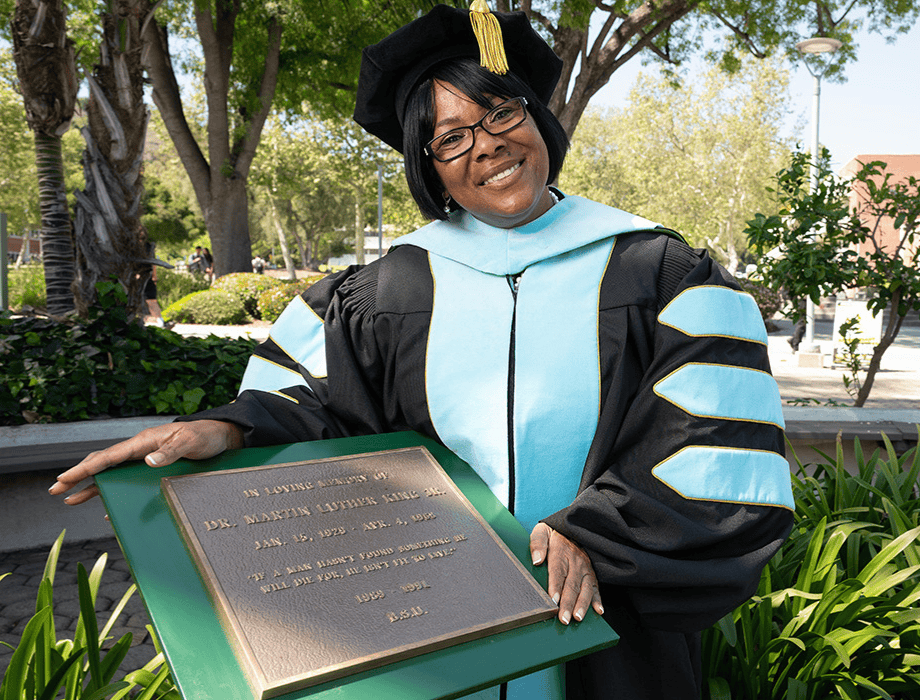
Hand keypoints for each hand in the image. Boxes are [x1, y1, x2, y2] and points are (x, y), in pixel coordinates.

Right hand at [48, 420, 243, 504]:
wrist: (222, 435)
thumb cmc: (206, 435)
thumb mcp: (190, 442)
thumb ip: (170, 451)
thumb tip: (147, 460)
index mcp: (145, 441)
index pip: (109, 455)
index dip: (86, 467)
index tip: (65, 478)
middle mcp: (141, 449)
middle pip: (103, 463)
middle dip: (78, 476)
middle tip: (56, 490)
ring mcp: (145, 459)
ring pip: (111, 473)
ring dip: (91, 486)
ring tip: (69, 499)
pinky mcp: (153, 467)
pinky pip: (127, 480)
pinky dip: (113, 492)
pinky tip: (105, 506)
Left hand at [530, 522, 603, 624]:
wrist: (574, 526)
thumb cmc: (554, 533)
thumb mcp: (543, 531)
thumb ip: (538, 543)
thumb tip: (536, 560)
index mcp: (561, 552)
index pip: (558, 571)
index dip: (555, 587)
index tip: (553, 600)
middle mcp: (575, 562)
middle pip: (571, 585)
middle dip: (568, 603)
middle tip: (564, 619)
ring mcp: (585, 568)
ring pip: (584, 589)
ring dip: (582, 604)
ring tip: (578, 618)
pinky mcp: (591, 573)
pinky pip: (595, 587)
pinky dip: (598, 600)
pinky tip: (599, 611)